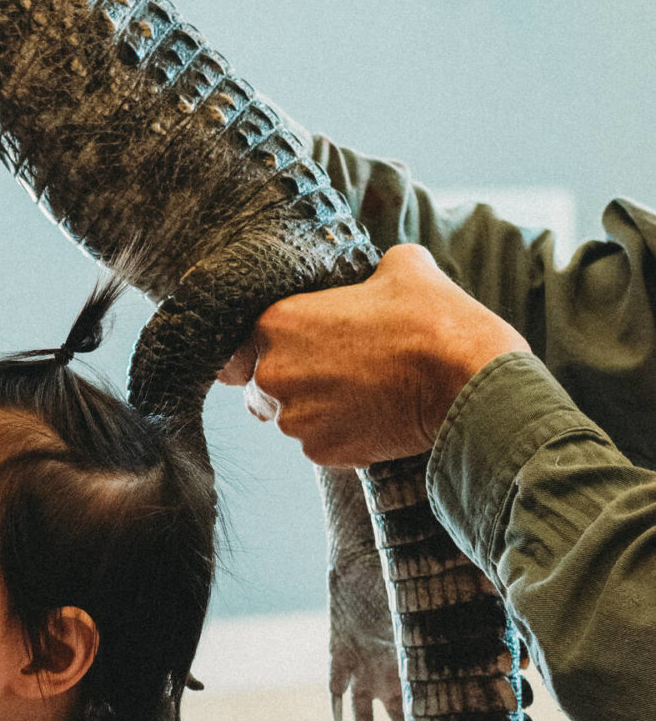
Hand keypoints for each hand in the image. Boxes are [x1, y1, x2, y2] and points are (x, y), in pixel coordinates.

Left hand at [218, 244, 523, 465]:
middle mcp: (272, 373)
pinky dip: (338, 435)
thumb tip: (380, 270)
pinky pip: (317, 444)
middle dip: (296, 379)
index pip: (253, 338)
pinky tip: (372, 417)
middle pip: (265, 381)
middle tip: (341, 371)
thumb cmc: (432, 319)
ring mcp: (294, 418)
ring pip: (290, 416)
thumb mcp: (402, 268)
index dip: (281, 344)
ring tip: (362, 394)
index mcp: (277, 322)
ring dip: (316, 409)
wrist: (466, 379)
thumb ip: (371, 270)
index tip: (307, 347)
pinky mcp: (320, 453)